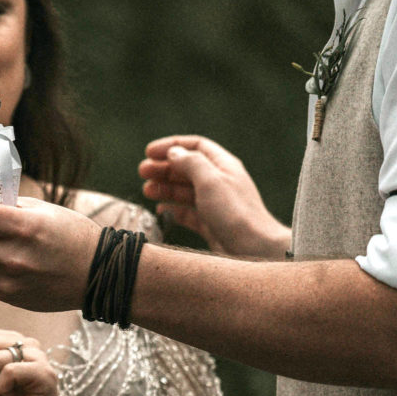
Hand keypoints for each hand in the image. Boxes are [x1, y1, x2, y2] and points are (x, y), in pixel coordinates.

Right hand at [139, 135, 290, 258]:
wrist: (254, 249)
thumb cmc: (234, 213)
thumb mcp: (210, 181)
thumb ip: (190, 163)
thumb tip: (174, 152)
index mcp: (223, 166)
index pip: (195, 146)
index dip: (172, 146)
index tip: (149, 152)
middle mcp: (219, 182)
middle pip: (187, 168)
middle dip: (164, 168)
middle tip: (142, 172)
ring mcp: (214, 204)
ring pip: (184, 190)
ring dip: (165, 188)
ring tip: (146, 190)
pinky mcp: (210, 224)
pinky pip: (187, 212)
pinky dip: (173, 209)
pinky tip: (161, 209)